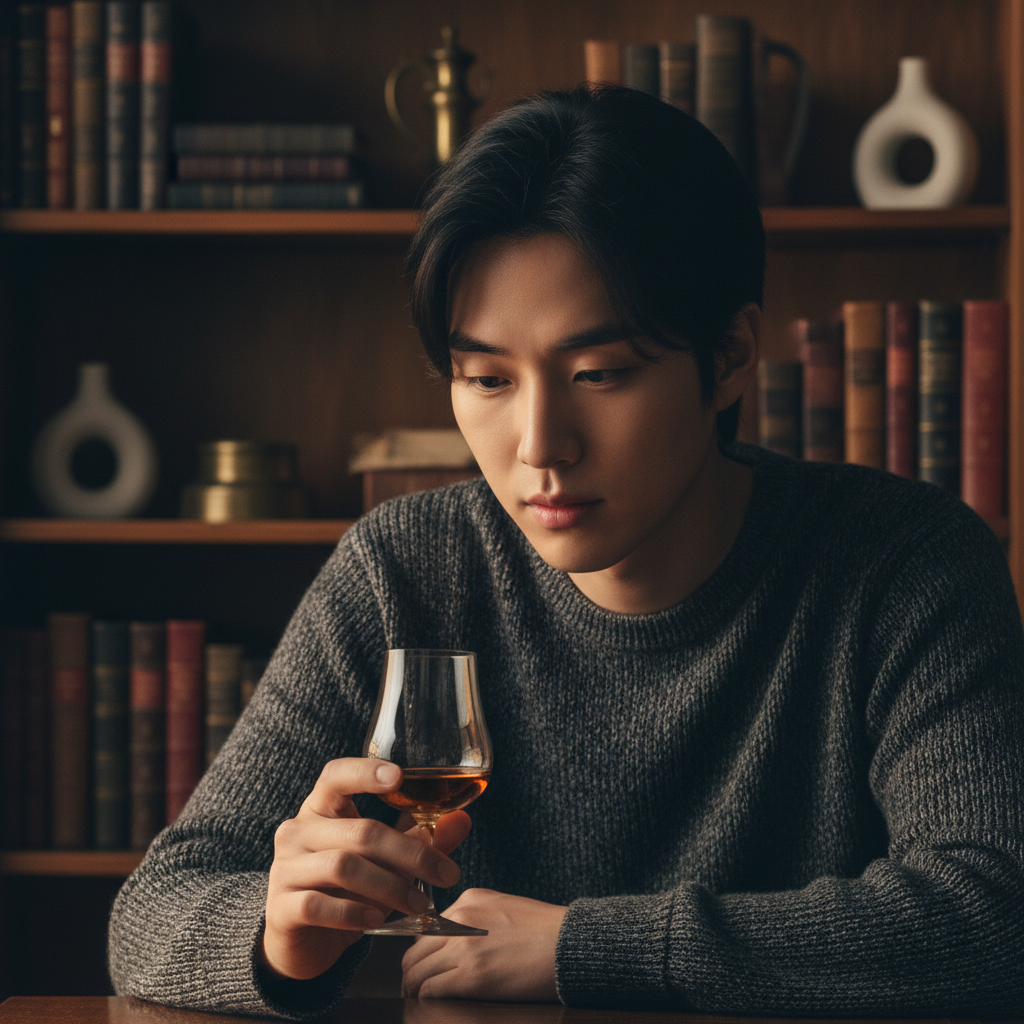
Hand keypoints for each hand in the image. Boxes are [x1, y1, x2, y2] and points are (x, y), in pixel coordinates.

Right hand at [259, 757, 471, 981]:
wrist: (302, 940)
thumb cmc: (347, 888)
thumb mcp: (384, 860)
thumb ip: (419, 837)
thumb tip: (462, 818)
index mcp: (321, 808)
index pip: (336, 776)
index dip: (365, 772)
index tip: (400, 776)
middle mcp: (298, 831)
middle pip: (360, 831)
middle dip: (410, 853)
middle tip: (447, 874)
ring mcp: (285, 868)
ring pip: (343, 867)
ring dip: (390, 886)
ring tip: (419, 903)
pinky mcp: (280, 907)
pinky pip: (318, 905)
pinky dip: (353, 912)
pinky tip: (376, 919)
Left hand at [401, 889, 567, 1000]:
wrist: (569, 944)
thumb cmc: (544, 929)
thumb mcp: (502, 906)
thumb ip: (473, 916)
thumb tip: (449, 936)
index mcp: (468, 900)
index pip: (426, 927)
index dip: (421, 949)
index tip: (422, 962)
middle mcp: (461, 919)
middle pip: (415, 949)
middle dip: (411, 970)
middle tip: (414, 985)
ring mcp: (465, 947)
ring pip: (417, 971)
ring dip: (414, 987)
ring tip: (418, 997)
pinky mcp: (472, 977)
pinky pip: (431, 989)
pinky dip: (426, 997)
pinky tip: (432, 1001)